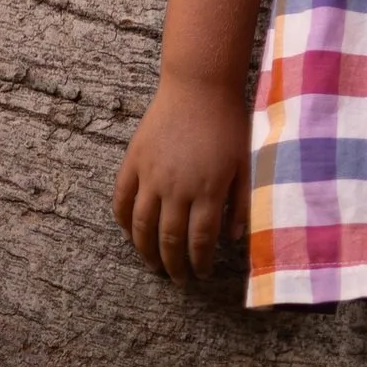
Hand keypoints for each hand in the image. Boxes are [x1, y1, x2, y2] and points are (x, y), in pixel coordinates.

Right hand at [114, 74, 250, 280]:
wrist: (200, 86)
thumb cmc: (229, 124)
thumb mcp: (246, 165)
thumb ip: (242, 204)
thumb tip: (235, 239)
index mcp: (207, 192)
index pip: (200, 241)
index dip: (200, 264)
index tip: (202, 275)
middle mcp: (176, 189)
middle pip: (169, 240)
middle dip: (173, 266)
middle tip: (178, 280)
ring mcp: (150, 176)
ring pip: (141, 226)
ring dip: (146, 251)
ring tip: (153, 265)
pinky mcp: (134, 161)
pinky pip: (120, 198)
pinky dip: (122, 221)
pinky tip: (129, 233)